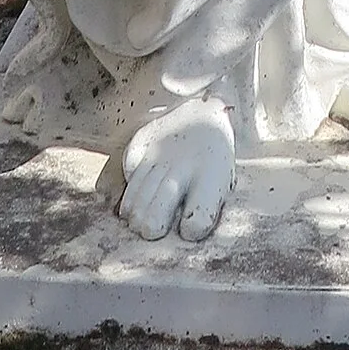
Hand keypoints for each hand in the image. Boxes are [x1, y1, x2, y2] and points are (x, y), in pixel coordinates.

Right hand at [117, 90, 236, 241]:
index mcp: (211, 177)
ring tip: (145, 218)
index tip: (188, 228)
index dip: (191, 231)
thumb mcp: (222, 183)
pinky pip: (125, 181)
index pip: (196, 221)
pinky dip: (130, 194)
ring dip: (138, 217)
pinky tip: (140, 194)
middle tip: (156, 229)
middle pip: (153, 220)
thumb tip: (180, 238)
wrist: (204, 111)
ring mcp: (157, 154)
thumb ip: (205, 211)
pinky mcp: (139, 144)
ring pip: (135, 205)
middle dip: (152, 230)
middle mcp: (182, 165)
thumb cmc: (212, 162)